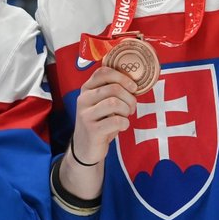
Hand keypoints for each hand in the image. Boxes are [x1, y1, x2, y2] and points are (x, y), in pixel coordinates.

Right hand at [55, 66, 137, 201]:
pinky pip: (116, 121)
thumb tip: (134, 83)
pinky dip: (125, 123)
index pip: (103, 72)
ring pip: (115, 103)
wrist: (85, 147)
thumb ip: (112, 91)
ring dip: (126, 110)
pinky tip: (122, 126)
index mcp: (87, 88)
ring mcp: (86, 114)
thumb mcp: (102, 103)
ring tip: (126, 115)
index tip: (133, 87)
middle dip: (129, 97)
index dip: (122, 77)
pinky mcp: (92, 130)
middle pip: (113, 88)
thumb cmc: (99, 122)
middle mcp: (84, 99)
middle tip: (132, 106)